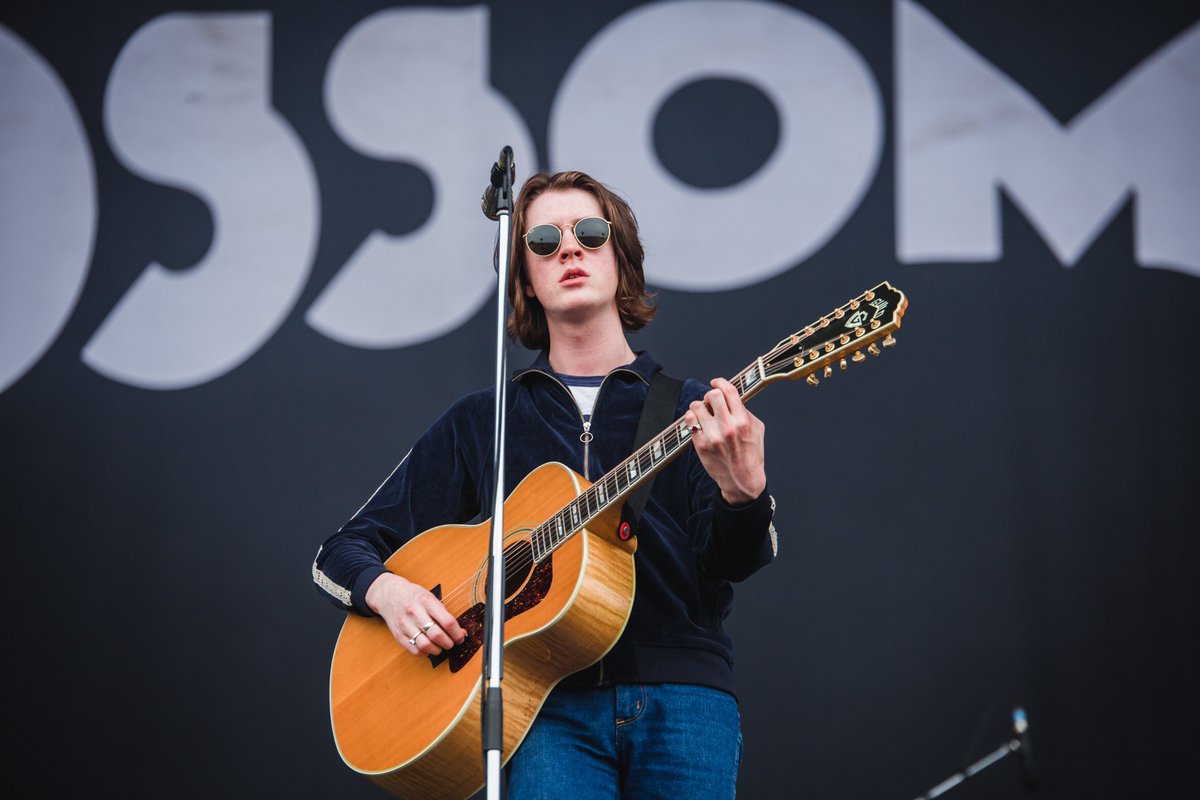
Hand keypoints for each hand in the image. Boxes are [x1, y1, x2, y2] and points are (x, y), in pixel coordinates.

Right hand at [365, 572, 466, 655]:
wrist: (389, 594)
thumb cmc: (414, 596)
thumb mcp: (430, 597)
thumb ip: (444, 614)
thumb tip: (460, 632)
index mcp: (426, 601)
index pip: (447, 621)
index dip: (457, 633)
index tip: (461, 637)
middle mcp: (415, 613)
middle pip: (437, 635)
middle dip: (449, 643)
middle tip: (451, 643)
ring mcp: (405, 625)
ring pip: (425, 645)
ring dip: (437, 650)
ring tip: (440, 647)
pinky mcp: (398, 635)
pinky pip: (414, 650)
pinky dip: (425, 653)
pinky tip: (428, 648)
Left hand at [683, 377, 766, 504]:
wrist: (743, 481)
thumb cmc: (751, 455)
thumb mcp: (757, 430)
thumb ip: (744, 411)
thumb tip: (730, 397)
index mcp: (743, 421)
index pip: (729, 392)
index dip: (720, 382)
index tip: (716, 382)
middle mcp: (727, 427)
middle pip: (712, 395)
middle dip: (710, 395)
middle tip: (711, 402)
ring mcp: (712, 437)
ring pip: (696, 406)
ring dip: (699, 406)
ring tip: (704, 413)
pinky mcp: (701, 445)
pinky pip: (689, 421)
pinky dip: (692, 418)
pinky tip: (698, 422)